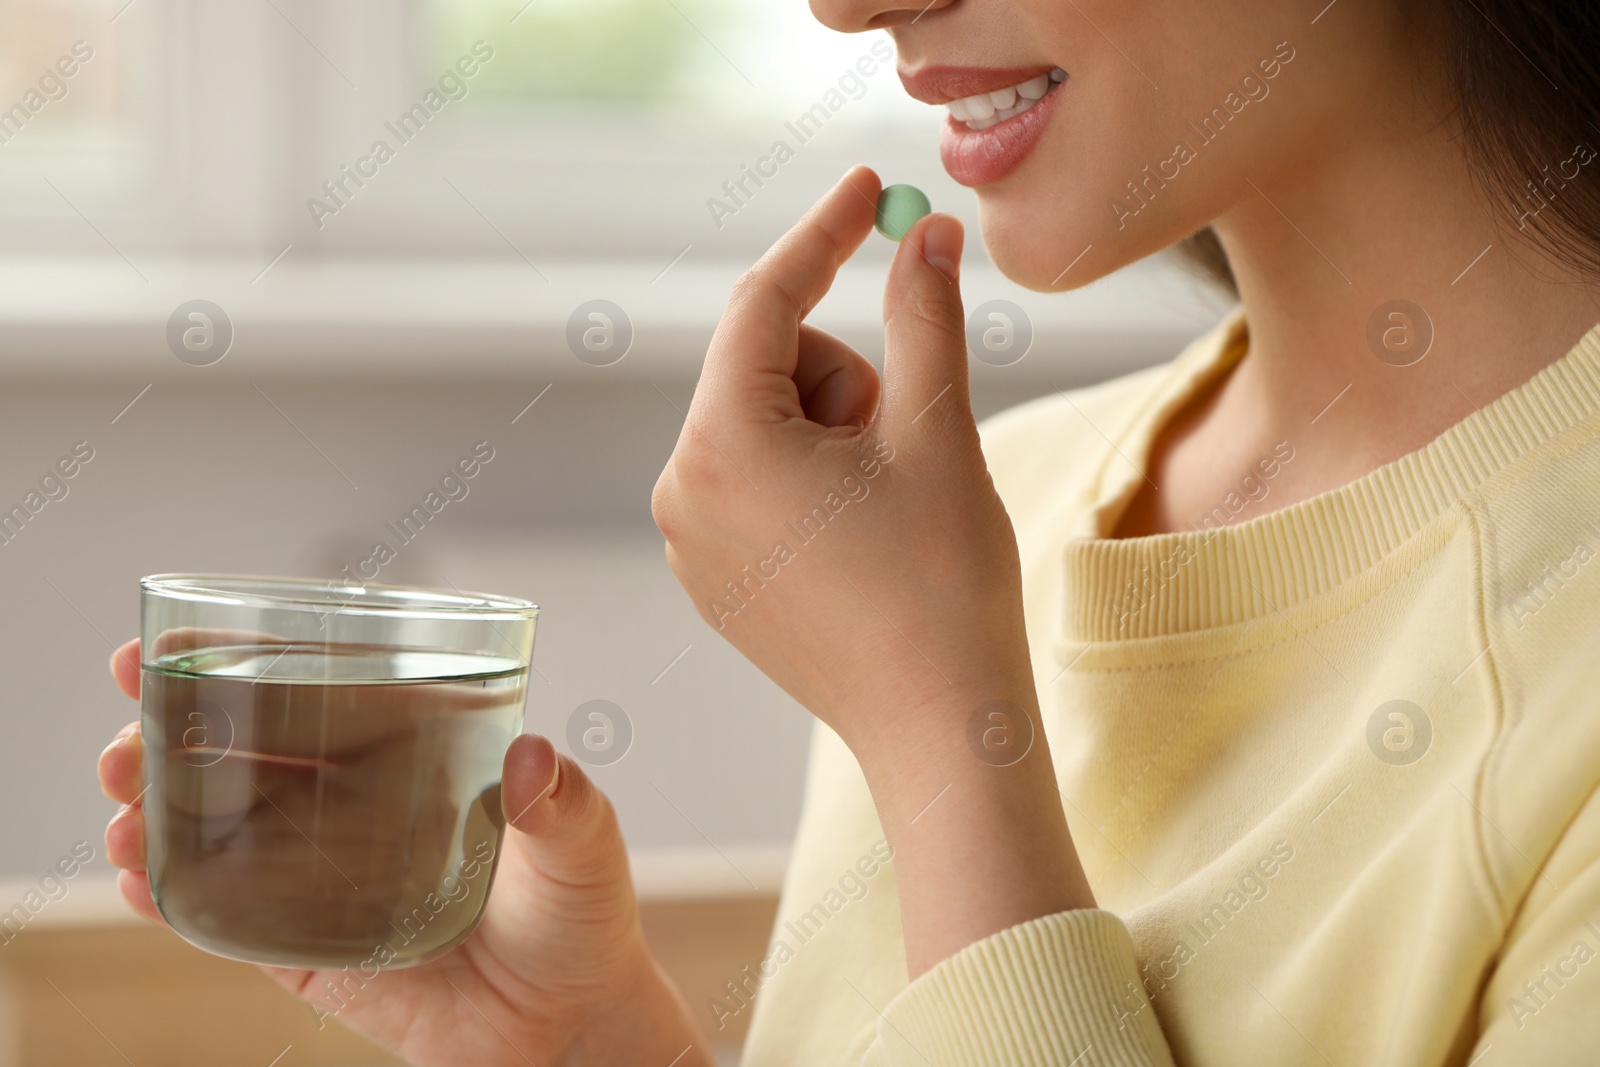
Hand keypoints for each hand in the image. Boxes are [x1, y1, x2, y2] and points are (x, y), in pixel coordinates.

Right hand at [101, 637, 711, 1066]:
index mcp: (411, 759)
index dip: (241, 664)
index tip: (171, 643)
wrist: (568, 1026)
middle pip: (245, 756)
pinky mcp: (310, 951)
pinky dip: (175, 897)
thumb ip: (563, 801)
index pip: (316, 694)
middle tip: (128, 737)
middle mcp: (357, 809)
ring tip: (120, 803)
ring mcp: (324, 879)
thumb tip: (533, 757)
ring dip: (156, 810)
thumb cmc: (581, 916)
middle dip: (171, 735)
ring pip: (220, 830)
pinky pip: (229, 920)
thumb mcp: (585, 844)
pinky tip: (137, 879)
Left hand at [651, 165, 1032, 761]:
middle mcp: (681, 490)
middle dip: (843, 376)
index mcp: (723, 446)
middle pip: (765, 364)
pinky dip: (812, 475)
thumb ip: (923, 315)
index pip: (764, 303)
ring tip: (887, 501)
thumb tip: (926, 231)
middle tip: (904, 437)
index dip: (822, 236)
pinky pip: (756, 480)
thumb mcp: (938, 432)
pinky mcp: (713, 575)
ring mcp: (690, 541)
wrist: (939, 728)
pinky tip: (863, 535)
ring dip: (834, 429)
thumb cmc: (943, 586)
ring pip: (763, 422)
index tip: (864, 190)